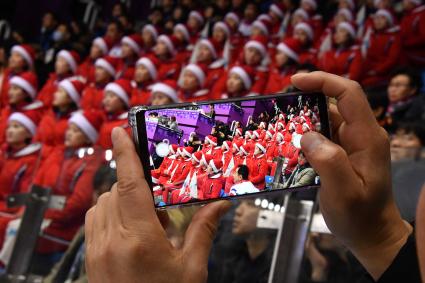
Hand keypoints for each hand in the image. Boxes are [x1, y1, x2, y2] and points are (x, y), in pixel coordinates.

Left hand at [85, 127, 230, 282]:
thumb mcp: (192, 269)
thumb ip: (203, 230)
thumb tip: (222, 204)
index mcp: (139, 240)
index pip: (129, 185)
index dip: (125, 154)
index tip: (120, 132)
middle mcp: (111, 241)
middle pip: (116, 192)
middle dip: (136, 186)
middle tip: (159, 203)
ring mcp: (97, 251)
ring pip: (103, 205)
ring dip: (123, 201)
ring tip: (148, 221)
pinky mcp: (91, 260)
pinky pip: (95, 222)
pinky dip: (111, 215)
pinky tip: (132, 231)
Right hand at [292, 72, 411, 279]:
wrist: (371, 235)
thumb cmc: (360, 217)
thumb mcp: (344, 193)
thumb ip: (329, 162)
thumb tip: (307, 136)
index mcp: (367, 137)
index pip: (348, 94)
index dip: (322, 81)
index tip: (295, 81)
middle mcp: (360, 135)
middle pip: (333, 103)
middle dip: (305, 99)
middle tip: (277, 106)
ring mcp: (350, 144)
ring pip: (324, 120)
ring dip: (301, 119)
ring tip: (276, 124)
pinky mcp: (340, 154)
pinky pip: (320, 136)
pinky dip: (302, 136)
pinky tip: (286, 143)